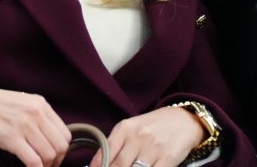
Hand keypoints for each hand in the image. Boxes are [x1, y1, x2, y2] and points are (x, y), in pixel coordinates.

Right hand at [0, 81, 70, 166]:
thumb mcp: (20, 103)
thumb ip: (37, 117)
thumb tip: (50, 140)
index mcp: (40, 103)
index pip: (65, 134)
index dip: (61, 151)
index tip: (53, 158)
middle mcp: (35, 112)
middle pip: (60, 147)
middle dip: (56, 162)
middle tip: (45, 166)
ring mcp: (24, 125)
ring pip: (49, 156)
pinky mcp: (11, 138)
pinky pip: (34, 162)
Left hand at [89, 106, 204, 166]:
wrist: (182, 120)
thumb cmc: (152, 126)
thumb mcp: (131, 129)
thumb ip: (116, 144)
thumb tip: (100, 163)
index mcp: (124, 128)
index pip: (106, 151)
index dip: (99, 165)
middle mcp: (137, 137)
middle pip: (119, 164)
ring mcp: (153, 148)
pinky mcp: (168, 158)